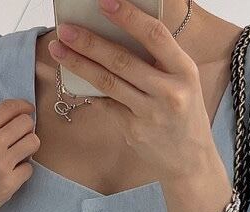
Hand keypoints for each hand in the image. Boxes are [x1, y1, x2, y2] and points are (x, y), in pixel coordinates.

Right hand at [0, 99, 39, 211]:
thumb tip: (17, 120)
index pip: (9, 107)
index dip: (23, 106)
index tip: (28, 111)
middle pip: (26, 122)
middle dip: (27, 130)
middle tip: (20, 141)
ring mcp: (1, 164)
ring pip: (33, 142)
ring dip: (29, 149)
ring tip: (18, 158)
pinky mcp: (9, 184)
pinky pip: (29, 169)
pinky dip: (23, 172)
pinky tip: (11, 177)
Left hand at [48, 0, 218, 181]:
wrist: (190, 159)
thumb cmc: (184, 114)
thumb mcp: (182, 81)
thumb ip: (158, 60)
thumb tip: (117, 35)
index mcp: (184, 70)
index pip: (154, 36)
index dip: (128, 16)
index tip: (104, 3)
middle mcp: (168, 91)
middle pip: (122, 61)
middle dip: (89, 42)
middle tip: (65, 29)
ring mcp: (149, 113)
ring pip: (108, 83)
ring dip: (79, 65)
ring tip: (59, 50)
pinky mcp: (133, 131)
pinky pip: (107, 105)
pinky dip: (91, 92)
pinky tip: (76, 81)